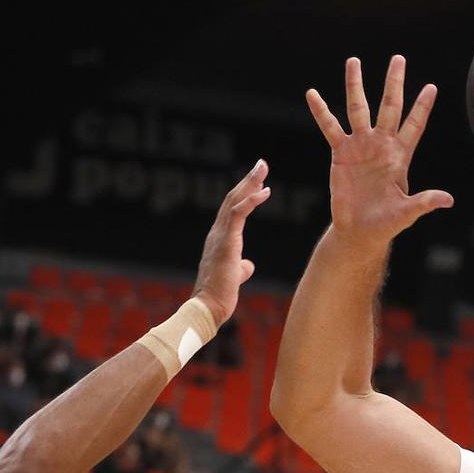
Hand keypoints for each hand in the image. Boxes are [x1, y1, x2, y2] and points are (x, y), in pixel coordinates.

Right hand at [192, 161, 269, 325]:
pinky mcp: (227, 242)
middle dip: (248, 180)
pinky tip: (265, 191)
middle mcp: (217, 233)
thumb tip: (247, 266)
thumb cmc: (219, 297)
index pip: (232, 210)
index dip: (245, 193)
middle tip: (261, 164)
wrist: (208, 309)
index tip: (258, 180)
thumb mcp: (233, 277)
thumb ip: (240, 268)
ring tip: (263, 168)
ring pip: (234, 201)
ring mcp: (220, 236)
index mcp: (219, 240)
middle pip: (233, 199)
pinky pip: (239, 215)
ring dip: (249, 182)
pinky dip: (251, 200)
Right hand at [306, 55, 452, 250]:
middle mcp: (381, 144)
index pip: (414, 125)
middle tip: (397, 58)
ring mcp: (360, 145)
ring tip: (353, 61)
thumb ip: (424, 202)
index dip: (422, 107)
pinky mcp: (340, 152)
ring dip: (355, 85)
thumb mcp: (407, 212)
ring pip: (358, 108)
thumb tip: (448, 200)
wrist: (358, 231)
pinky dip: (322, 111)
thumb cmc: (386, 223)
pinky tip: (313, 94)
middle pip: (389, 106)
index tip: (431, 87)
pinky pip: (330, 127)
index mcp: (400, 156)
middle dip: (393, 83)